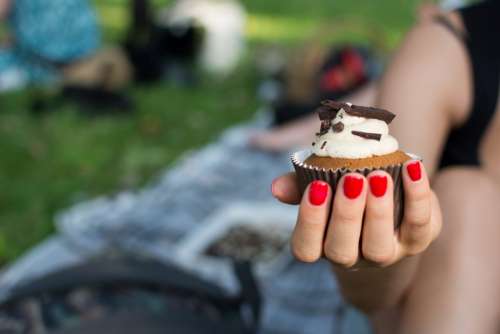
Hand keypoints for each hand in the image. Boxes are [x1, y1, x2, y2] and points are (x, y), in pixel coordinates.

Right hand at [272, 160, 441, 267]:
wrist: (387, 190)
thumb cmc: (343, 187)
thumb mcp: (321, 182)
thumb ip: (299, 184)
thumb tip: (276, 187)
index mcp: (322, 243)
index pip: (306, 248)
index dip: (309, 222)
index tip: (316, 188)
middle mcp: (352, 255)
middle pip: (341, 252)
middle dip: (345, 216)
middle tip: (350, 179)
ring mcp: (386, 252)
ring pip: (379, 247)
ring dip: (377, 212)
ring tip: (377, 177)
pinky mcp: (418, 239)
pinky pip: (421, 225)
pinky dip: (418, 196)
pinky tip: (411, 167)